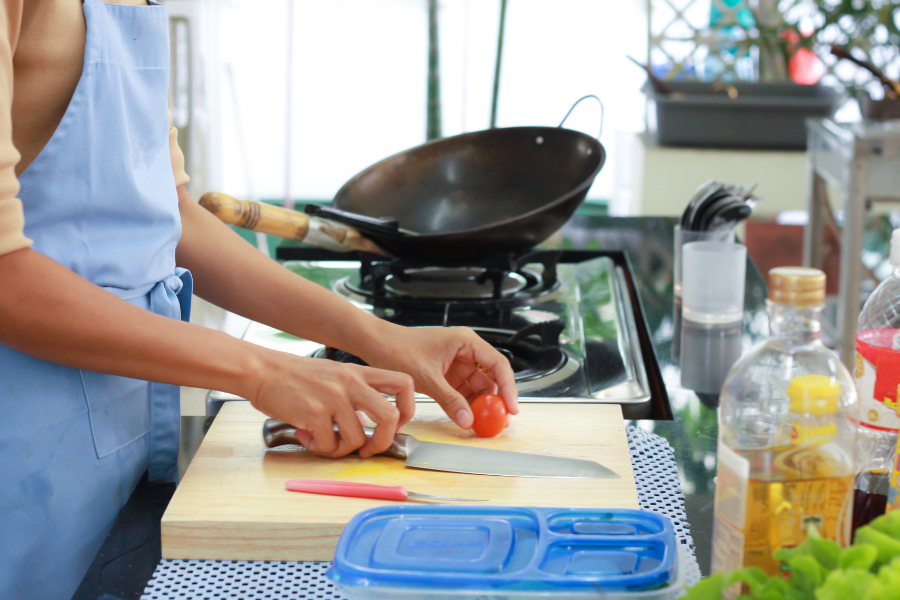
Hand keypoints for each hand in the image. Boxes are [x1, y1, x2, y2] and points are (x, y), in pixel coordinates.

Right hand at [244, 348, 414, 457]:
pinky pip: (329, 445)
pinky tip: (307, 436)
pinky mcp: (314, 413)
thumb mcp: (335, 374)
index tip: (392, 425)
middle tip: (367, 449)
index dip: (407, 410)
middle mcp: (351, 383)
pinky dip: (319, 448)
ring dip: (340, 449)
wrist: (262, 371)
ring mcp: (334, 398)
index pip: (404, 384)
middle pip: (389, 417)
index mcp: (360, 372)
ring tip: (324, 441)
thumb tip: (372, 426)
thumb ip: (357, 392)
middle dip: (382, 442)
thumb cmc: (296, 376)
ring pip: (356, 439)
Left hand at [360, 325, 517, 429]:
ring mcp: (456, 363)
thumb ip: (449, 399)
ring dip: (479, 405)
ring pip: (477, 387)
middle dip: (494, 399)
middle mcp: (465, 350)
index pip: (498, 364)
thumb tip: (468, 419)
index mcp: (466, 341)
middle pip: (490, 377)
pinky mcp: (446, 375)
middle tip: (497, 421)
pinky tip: (465, 417)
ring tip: (480, 423)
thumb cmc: (398, 348)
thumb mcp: (427, 377)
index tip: (511, 407)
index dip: (508, 387)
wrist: (375, 345)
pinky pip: (462, 392)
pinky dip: (465, 405)